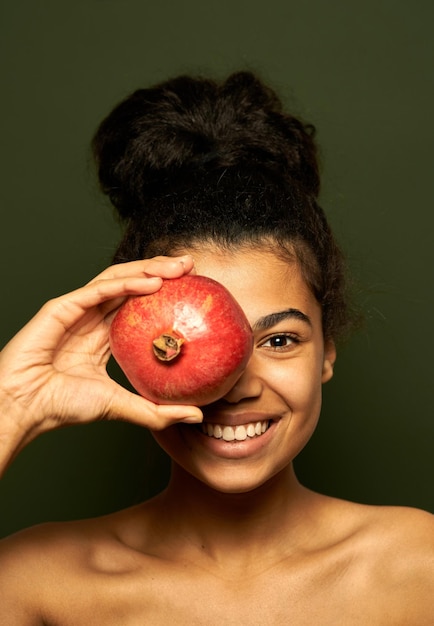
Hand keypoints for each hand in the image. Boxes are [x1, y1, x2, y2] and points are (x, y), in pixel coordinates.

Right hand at [0, 256, 202, 472]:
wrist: (24, 408)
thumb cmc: (61, 406)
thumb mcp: (120, 406)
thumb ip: (156, 411)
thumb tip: (196, 414)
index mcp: (102, 335)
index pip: (137, 304)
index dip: (164, 293)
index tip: (193, 289)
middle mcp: (91, 317)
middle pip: (131, 284)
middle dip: (161, 270)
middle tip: (191, 266)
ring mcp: (76, 309)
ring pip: (116, 279)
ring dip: (148, 269)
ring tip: (177, 267)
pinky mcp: (61, 307)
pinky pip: (98, 290)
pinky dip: (126, 284)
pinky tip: (152, 283)